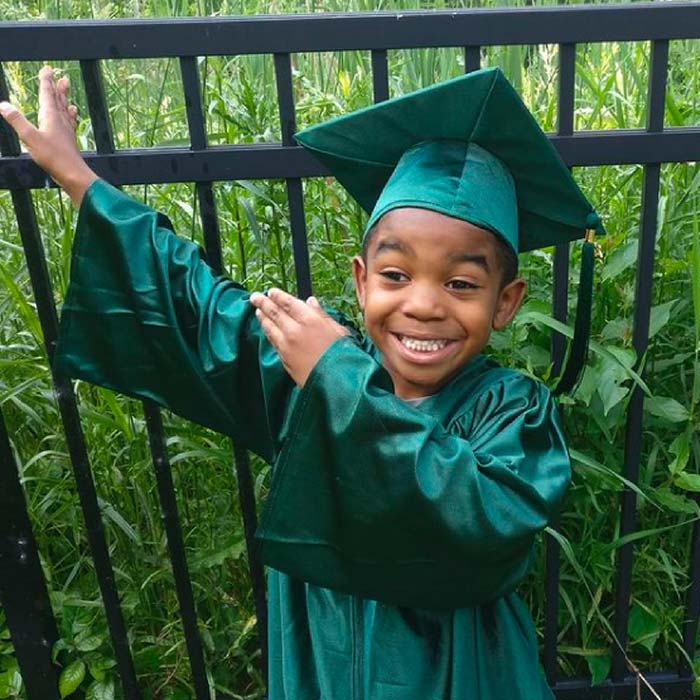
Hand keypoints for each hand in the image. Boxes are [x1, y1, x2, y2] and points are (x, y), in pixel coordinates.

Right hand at [0, 65, 97, 205]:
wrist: (73, 175)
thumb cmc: (53, 157)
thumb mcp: (30, 138)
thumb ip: (17, 121)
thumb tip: (3, 105)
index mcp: (51, 117)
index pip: (47, 95)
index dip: (46, 82)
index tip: (47, 69)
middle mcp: (60, 121)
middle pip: (58, 100)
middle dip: (57, 87)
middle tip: (60, 75)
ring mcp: (66, 131)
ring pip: (64, 109)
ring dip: (64, 97)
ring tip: (67, 88)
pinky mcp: (69, 140)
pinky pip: (69, 121)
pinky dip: (69, 114)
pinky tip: (71, 113)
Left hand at [249, 289, 350, 387]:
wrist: (335, 381)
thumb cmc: (343, 355)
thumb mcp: (338, 330)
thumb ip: (322, 315)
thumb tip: (311, 302)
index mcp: (310, 319)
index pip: (288, 303)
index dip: (278, 296)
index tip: (271, 291)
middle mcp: (295, 330)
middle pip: (275, 313)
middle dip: (263, 303)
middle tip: (255, 296)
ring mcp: (286, 344)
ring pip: (270, 327)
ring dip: (262, 317)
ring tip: (257, 310)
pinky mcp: (283, 357)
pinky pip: (272, 340)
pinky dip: (267, 331)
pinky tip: (266, 328)